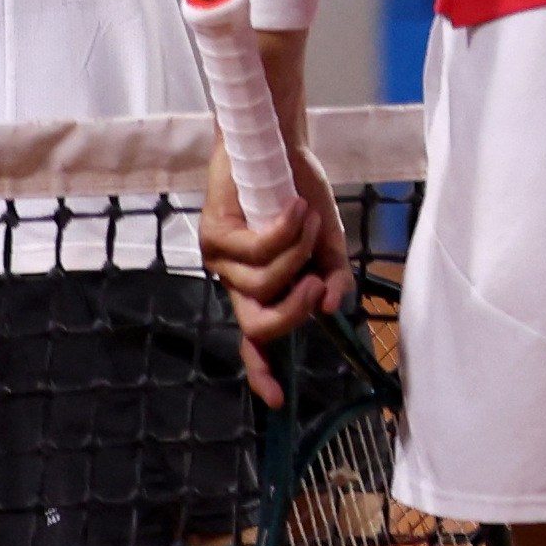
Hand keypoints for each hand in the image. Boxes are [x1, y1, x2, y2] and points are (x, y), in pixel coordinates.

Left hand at [200, 145, 358, 403]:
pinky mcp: (212, 233)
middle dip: (294, 309)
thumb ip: (333, 278)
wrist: (281, 146)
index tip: (279, 398)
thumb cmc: (301, 194)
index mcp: (262, 289)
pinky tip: (296, 206)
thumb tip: (333, 308)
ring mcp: (219, 261)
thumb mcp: (328, 245)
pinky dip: (287, 228)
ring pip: (263, 284)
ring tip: (308, 219)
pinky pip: (257, 248)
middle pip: (257, 326)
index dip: (263, 371)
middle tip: (317, 282)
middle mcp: (235, 281)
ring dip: (298, 251)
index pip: (256, 341)